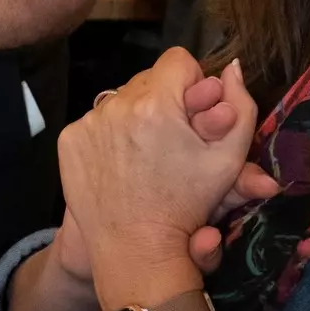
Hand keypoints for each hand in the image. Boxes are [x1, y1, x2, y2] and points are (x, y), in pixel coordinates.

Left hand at [58, 50, 260, 310]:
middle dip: (164, 101)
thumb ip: (241, 107)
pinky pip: (95, 121)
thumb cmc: (186, 206)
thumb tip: (234, 67)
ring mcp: (87, 123)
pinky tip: (121, 165)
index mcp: (156, 103)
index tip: (194, 115)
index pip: (179, 60)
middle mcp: (116, 105)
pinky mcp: (68, 140)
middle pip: (148, 79)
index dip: (193, 86)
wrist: (135, 250)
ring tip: (147, 155)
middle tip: (173, 140)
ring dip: (136, 117)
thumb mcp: (227, 159)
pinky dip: (109, 136)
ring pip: (121, 99)